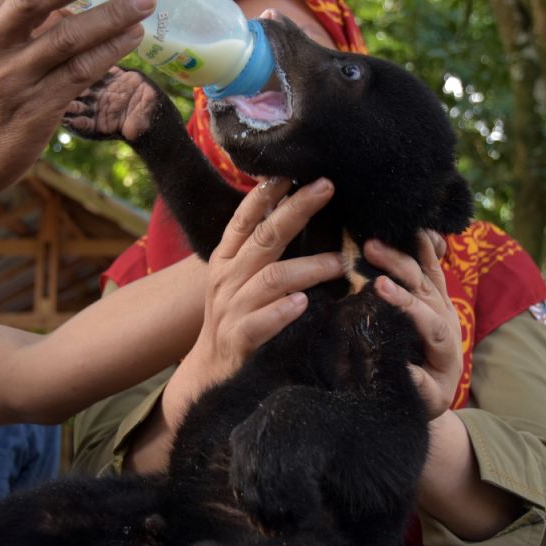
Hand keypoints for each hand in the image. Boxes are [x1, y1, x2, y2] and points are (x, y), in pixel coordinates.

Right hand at [162, 177, 343, 423]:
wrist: (208, 375)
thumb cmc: (236, 320)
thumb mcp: (239, 281)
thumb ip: (261, 253)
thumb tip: (292, 212)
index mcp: (227, 260)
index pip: (246, 219)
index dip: (266, 193)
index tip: (291, 170)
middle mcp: (227, 278)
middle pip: (264, 237)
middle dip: (296, 209)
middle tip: (327, 187)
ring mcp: (231, 309)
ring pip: (271, 279)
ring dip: (307, 267)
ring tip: (337, 263)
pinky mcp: (238, 340)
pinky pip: (260, 323)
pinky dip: (282, 312)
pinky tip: (303, 304)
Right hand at [364, 231, 461, 419]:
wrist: (433, 391)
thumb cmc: (423, 398)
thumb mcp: (424, 401)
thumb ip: (418, 386)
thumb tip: (405, 369)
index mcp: (446, 347)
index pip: (429, 321)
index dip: (406, 303)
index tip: (380, 287)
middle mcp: (446, 320)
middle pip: (426, 288)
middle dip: (399, 267)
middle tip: (369, 249)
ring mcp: (442, 305)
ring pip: (425, 273)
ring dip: (401, 253)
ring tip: (375, 239)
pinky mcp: (436, 297)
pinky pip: (433, 267)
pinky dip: (425, 247)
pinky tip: (413, 228)